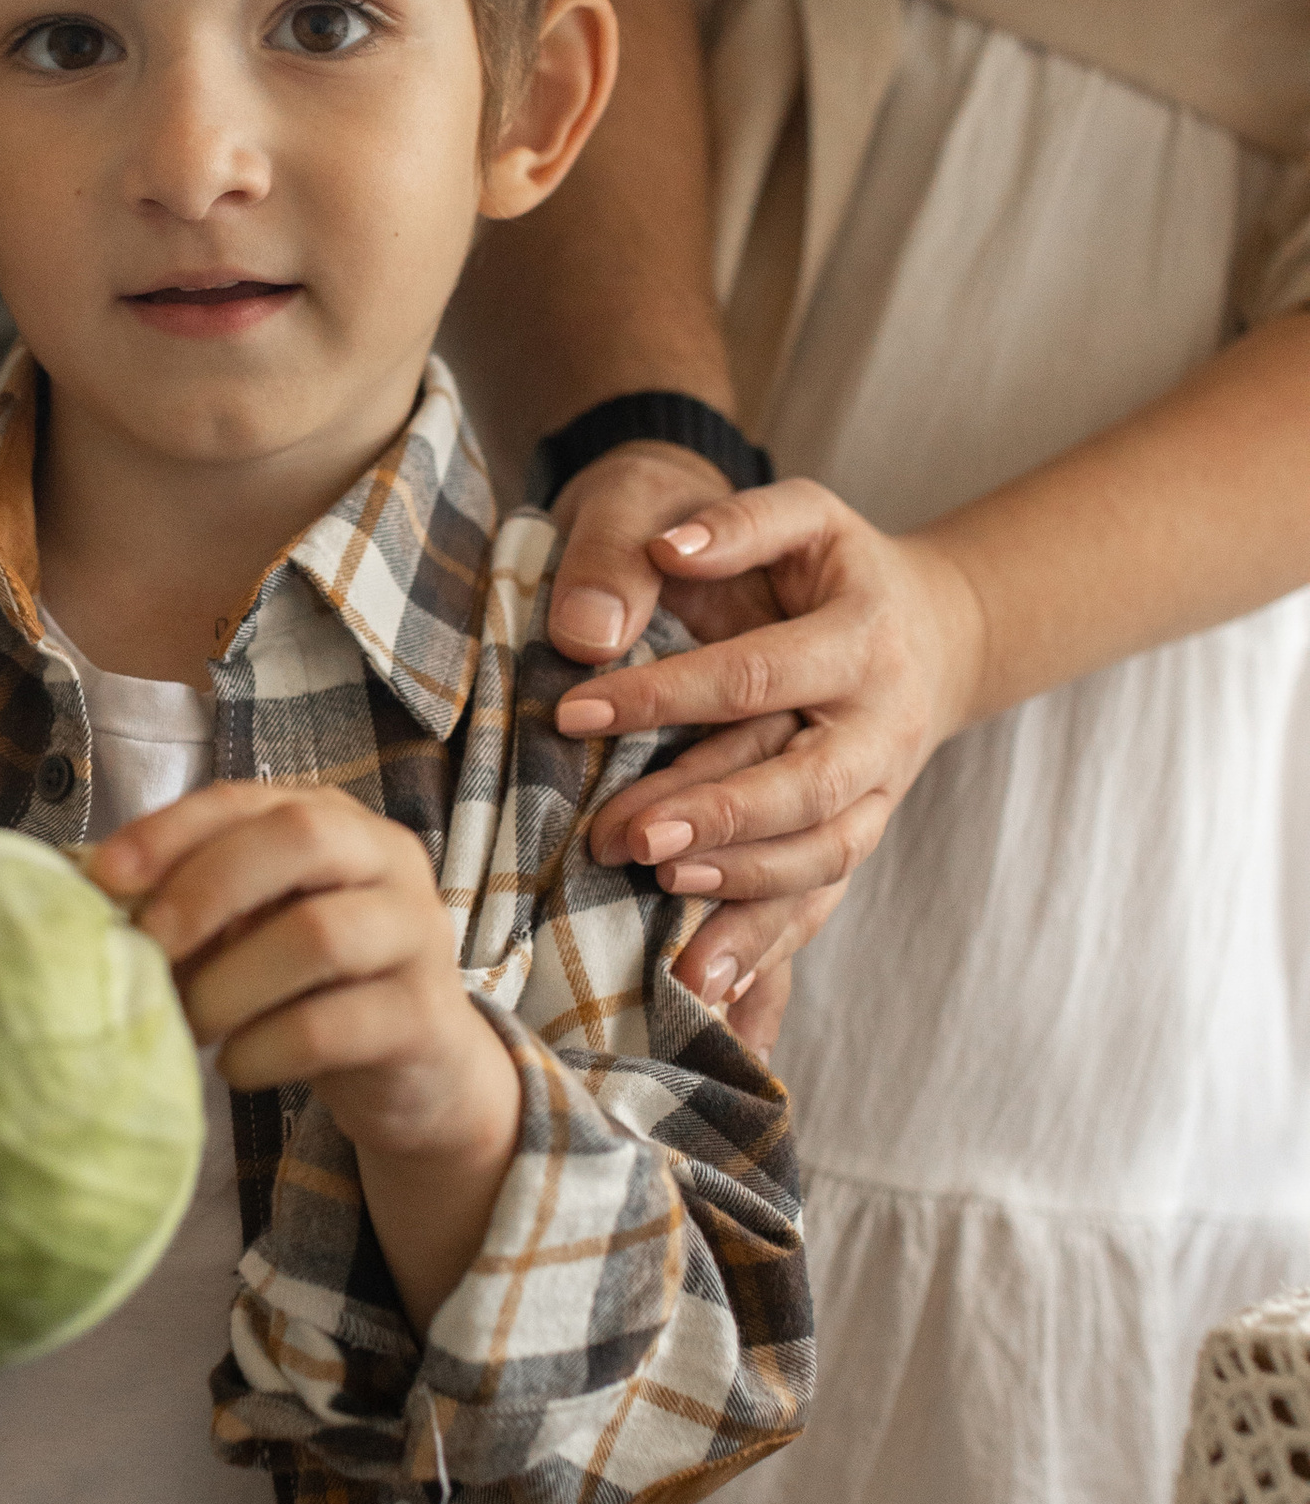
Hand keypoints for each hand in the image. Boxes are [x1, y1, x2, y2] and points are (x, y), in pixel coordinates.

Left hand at [88, 782, 522, 1331]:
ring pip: (319, 935)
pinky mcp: (424, 1017)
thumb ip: (194, 905)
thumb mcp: (258, 929)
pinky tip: (236, 1067)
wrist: (423, 1071)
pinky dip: (266, 1049)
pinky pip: (334, 1025)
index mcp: (332, 821)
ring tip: (191, 1024)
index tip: (104, 878)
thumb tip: (87, 904)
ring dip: (231, 984)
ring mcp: (416, 935)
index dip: (169, 832)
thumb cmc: (314, 987)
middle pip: (298, 840)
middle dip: (205, 891)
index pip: (244, 801)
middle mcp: (385, 860)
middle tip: (149, 951)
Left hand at [553, 479, 987, 1015]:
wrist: (929, 626)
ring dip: (743, 886)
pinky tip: (706, 985)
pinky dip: (768, 948)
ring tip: (663, 900)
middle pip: (802, 783)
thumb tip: (666, 551)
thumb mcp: (796, 517)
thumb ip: (733, 525)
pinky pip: (822, 900)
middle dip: (713, 814)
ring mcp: (882, 789)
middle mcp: (883, 721)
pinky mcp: (861, 834)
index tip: (574, 714)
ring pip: (823, 852)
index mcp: (863, 635)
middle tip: (622, 838)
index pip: (756, 676)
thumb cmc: (828, 564)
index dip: (665, 697)